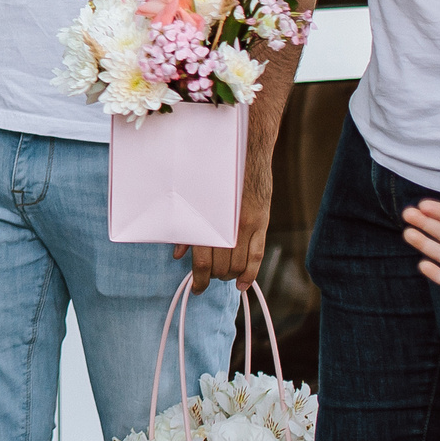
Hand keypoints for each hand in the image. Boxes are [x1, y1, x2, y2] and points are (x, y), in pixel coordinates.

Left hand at [179, 151, 271, 288]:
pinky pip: (258, 254)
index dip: (199, 280)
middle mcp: (227, 226)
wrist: (243, 151)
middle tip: (207, 279)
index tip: (196, 288)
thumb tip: (178, 255)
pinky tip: (242, 284)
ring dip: (229, 276)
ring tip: (223, 277)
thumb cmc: (212, 173)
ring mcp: (247, 225)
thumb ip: (188, 228)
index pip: (202, 262)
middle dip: (213, 277)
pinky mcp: (261, 222)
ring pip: (239, 264)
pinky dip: (250, 273)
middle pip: (221, 266)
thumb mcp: (194, 198)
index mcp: (207, 220)